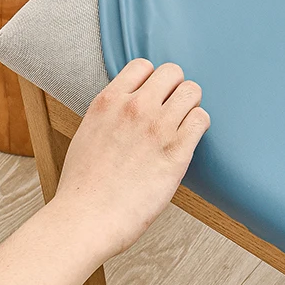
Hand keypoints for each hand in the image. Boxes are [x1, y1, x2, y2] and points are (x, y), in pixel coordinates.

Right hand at [50, 59, 209, 261]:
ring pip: (192, 91)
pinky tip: (189, 139)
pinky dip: (199, 125)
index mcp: (108, 101)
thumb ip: (111, 114)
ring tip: (183, 124)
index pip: (143, 65)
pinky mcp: (176, 151)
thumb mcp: (88, 133)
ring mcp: (157, 127)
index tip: (154, 96)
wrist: (84, 219)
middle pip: (173, 72)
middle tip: (172, 110)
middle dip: (175, 88)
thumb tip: (129, 107)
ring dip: (191, 106)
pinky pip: (201, 119)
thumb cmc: (83, 186)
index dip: (152, 80)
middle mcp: (134, 108)